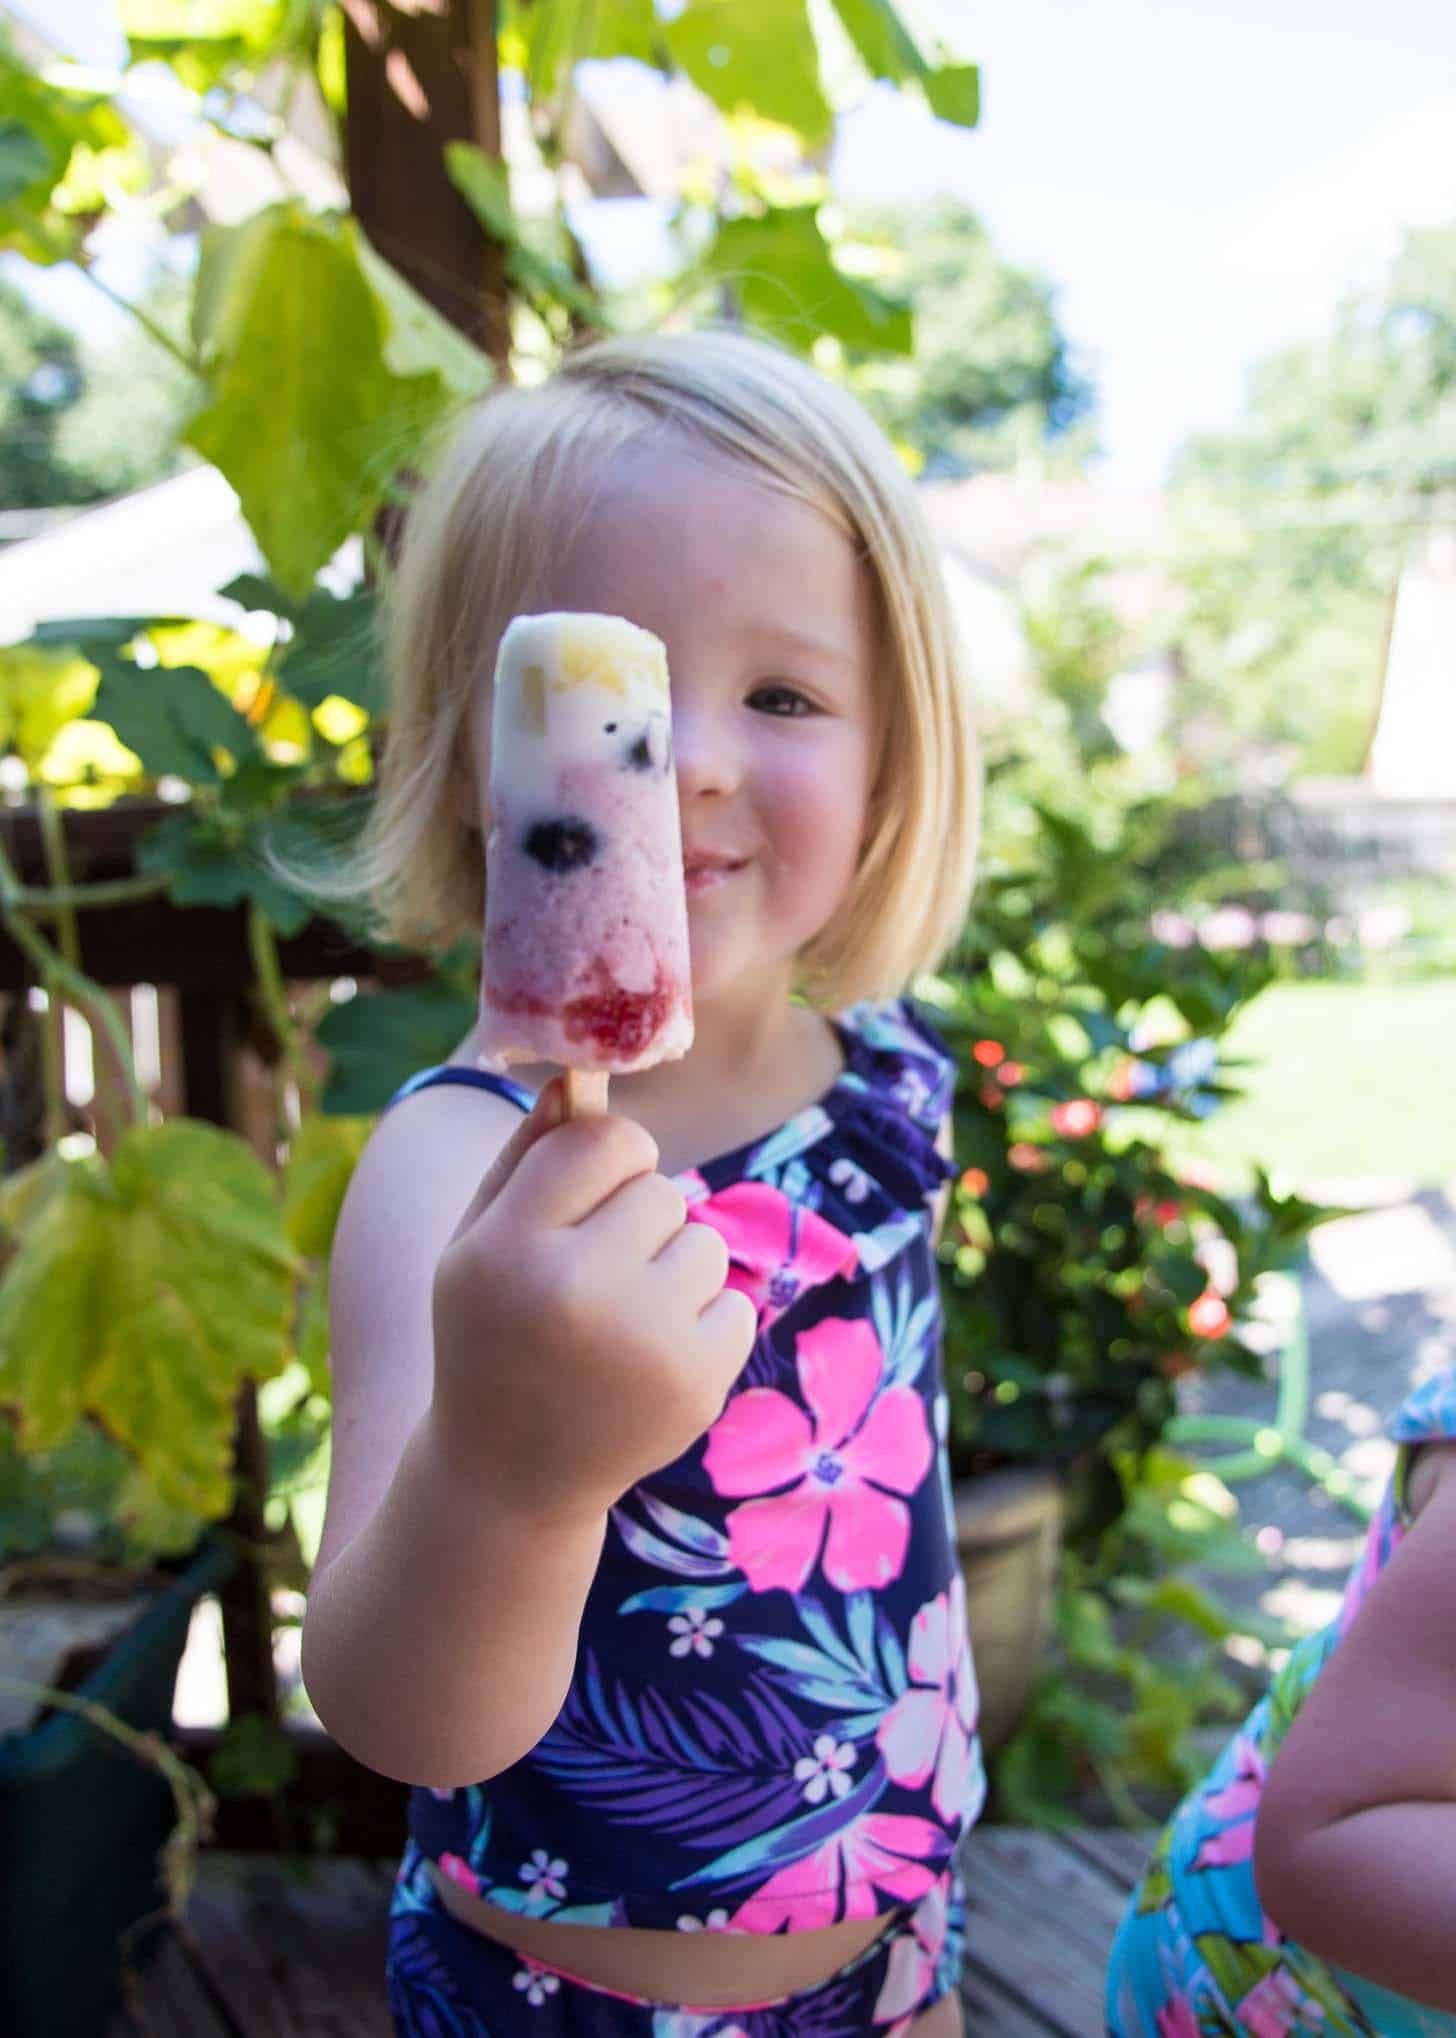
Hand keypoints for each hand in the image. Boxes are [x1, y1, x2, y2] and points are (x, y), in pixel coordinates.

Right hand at [430, 1079, 757, 1524]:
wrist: (511, 1475)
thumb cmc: (492, 1333)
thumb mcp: (477, 1242)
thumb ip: (528, 1155)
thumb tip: (581, 1077)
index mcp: (510, 1247)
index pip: (605, 1141)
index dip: (610, 1158)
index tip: (596, 1187)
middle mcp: (576, 1290)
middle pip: (660, 1189)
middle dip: (637, 1218)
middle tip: (594, 1275)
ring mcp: (644, 1340)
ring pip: (703, 1242)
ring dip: (673, 1268)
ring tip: (620, 1321)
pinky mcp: (698, 1382)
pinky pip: (736, 1300)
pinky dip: (703, 1322)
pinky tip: (649, 1360)